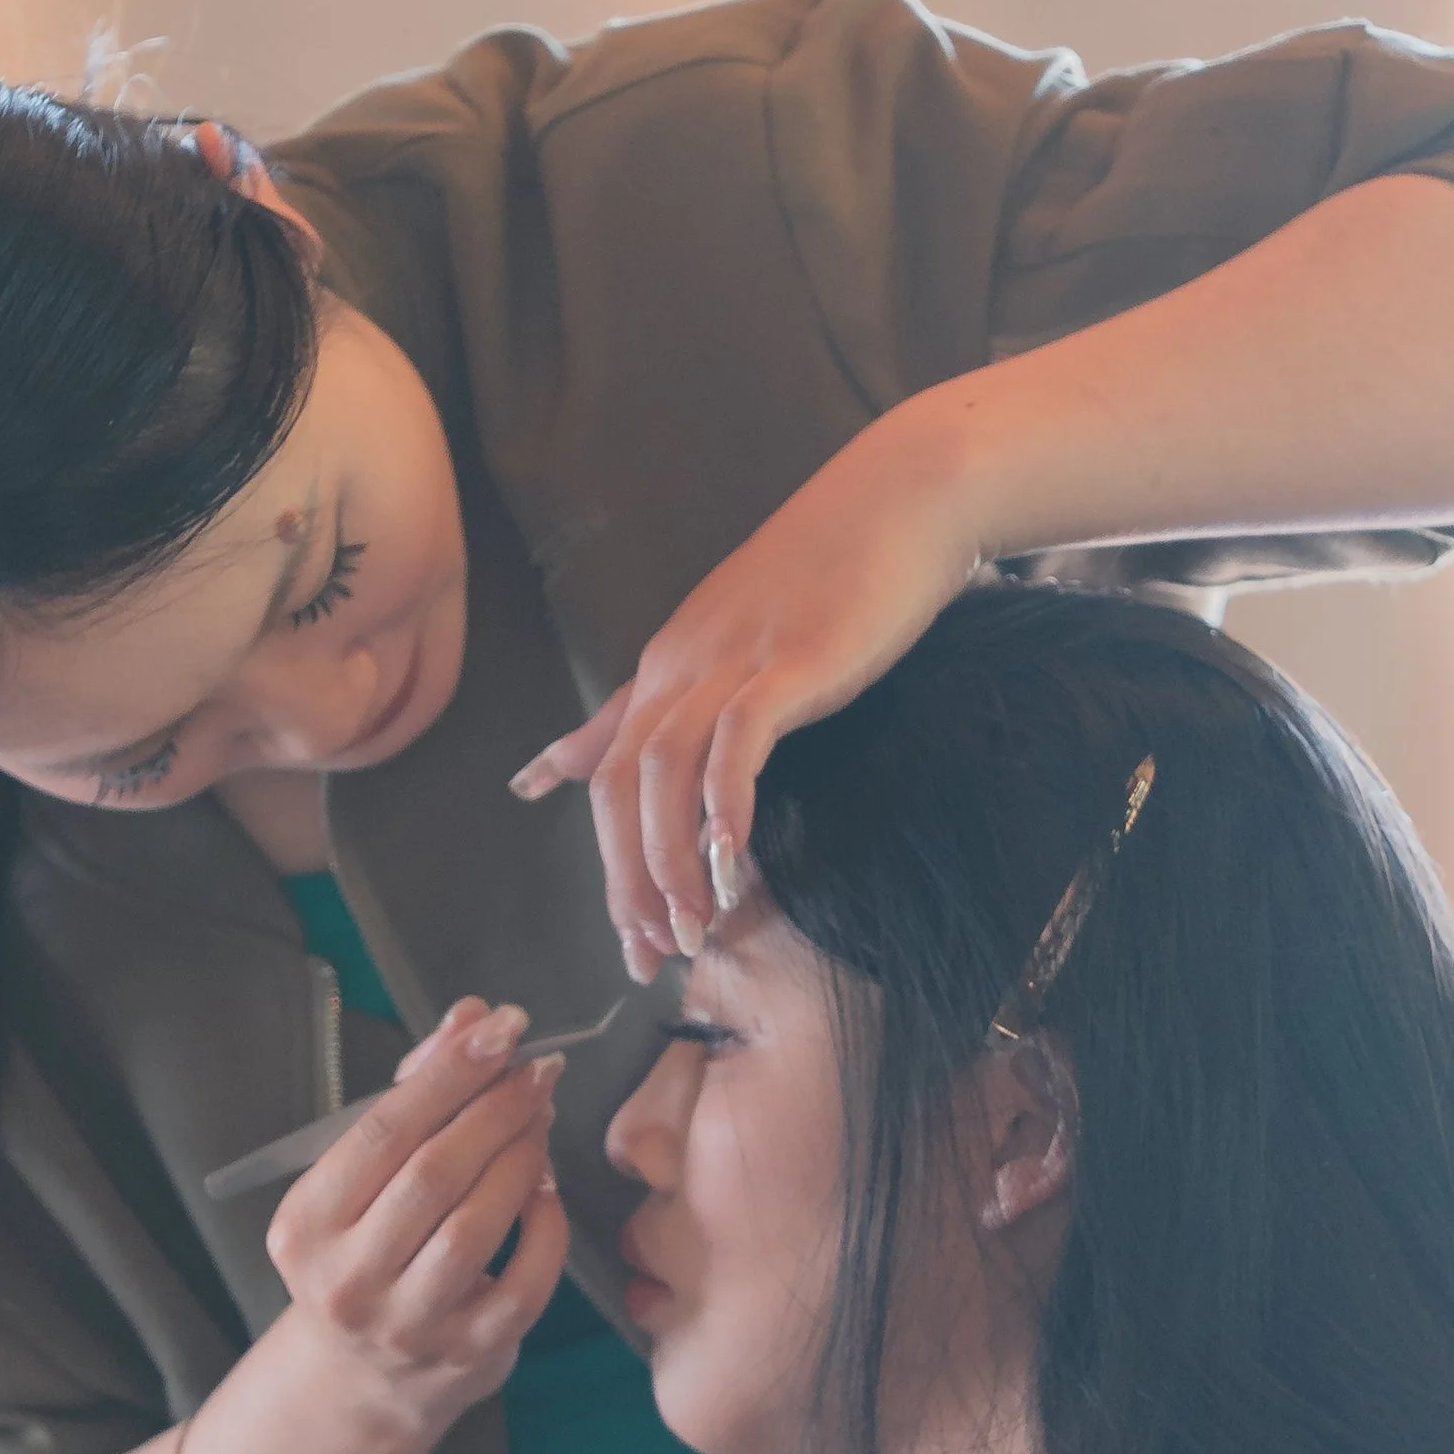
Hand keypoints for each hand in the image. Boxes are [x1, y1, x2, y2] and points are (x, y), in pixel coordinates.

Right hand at [263, 999, 571, 1435]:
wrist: (361, 1381)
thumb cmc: (363, 1255)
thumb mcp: (359, 1183)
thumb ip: (414, 1097)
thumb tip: (473, 1018)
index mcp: (305, 1226)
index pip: (382, 1133)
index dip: (448, 1074)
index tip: (500, 1029)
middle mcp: (347, 1280)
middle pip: (433, 1175)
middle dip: (495, 1109)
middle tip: (536, 1072)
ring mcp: (409, 1325)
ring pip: (477, 1226)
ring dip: (522, 1159)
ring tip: (540, 1121)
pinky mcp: (468, 1356)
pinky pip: (525, 1281)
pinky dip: (546, 1227)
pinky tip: (546, 1191)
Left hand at [511, 408, 981, 977]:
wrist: (901, 497)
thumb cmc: (824, 576)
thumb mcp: (717, 644)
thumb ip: (636, 712)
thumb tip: (552, 769)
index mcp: (663, 670)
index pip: (606, 783)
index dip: (609, 870)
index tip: (632, 943)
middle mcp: (680, 668)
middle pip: (620, 789)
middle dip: (627, 883)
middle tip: (655, 956)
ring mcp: (732, 663)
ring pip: (665, 773)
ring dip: (670, 861)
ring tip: (694, 930)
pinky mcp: (788, 663)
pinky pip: (737, 743)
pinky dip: (725, 804)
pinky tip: (730, 862)